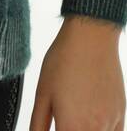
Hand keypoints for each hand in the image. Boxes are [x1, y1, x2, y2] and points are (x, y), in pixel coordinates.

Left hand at [30, 14, 124, 130]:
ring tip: (74, 116)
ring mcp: (110, 123)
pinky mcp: (121, 114)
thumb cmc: (64, 59)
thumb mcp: (42, 92)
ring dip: (84, 130)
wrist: (91, 36)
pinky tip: (90, 121)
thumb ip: (38, 124)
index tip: (55, 128)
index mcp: (71, 126)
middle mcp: (93, 129)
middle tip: (62, 122)